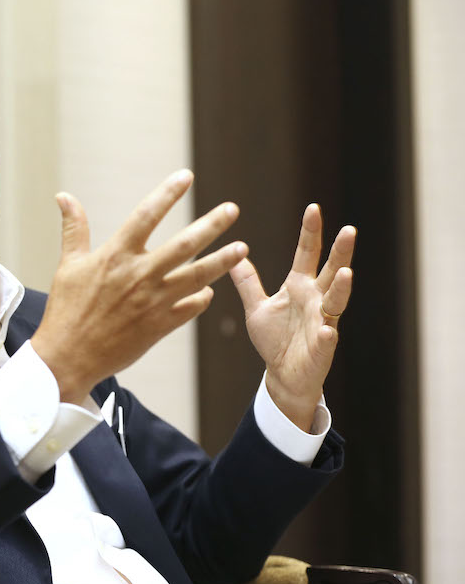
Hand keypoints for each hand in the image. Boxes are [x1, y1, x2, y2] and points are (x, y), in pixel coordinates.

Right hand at [31, 169, 248, 402]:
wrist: (69, 357)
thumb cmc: (66, 309)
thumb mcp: (67, 265)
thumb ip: (74, 228)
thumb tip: (64, 196)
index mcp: (115, 256)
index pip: (146, 215)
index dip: (167, 194)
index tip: (186, 177)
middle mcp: (139, 275)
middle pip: (184, 244)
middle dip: (211, 225)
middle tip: (232, 209)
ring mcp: (152, 302)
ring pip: (197, 277)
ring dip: (222, 261)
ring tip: (242, 248)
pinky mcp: (159, 326)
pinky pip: (190, 308)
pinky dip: (202, 298)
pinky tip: (209, 291)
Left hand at [229, 204, 355, 430]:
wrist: (283, 375)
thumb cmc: (275, 339)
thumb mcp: (257, 307)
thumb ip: (248, 283)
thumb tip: (234, 256)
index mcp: (299, 286)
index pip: (307, 253)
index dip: (311, 232)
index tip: (313, 208)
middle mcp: (315, 299)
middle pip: (331, 271)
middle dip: (340, 252)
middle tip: (349, 230)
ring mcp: (322, 321)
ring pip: (336, 301)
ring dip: (342, 287)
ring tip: (347, 273)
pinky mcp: (322, 347)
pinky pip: (327, 339)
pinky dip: (327, 334)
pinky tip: (328, 329)